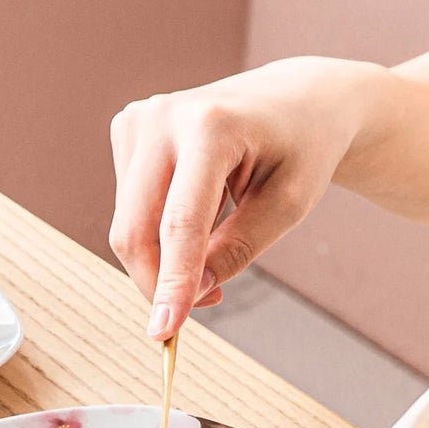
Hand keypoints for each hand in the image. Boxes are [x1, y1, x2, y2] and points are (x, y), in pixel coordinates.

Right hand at [109, 57, 375, 339]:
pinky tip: (198, 209)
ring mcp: (138, 121)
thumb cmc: (301, 146)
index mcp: (210, 125)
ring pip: (128, 225)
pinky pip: (129, 208)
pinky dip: (158, 230)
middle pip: (135, 229)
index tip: (164, 330)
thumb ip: (239, 249)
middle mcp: (162, 117)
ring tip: (217, 242)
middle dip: (160, 281)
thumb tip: (192, 291)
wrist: (296, 97)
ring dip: (164, 256)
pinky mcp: (127, 131)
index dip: (171, 282)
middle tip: (208, 301)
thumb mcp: (290, 204)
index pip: (179, 222)